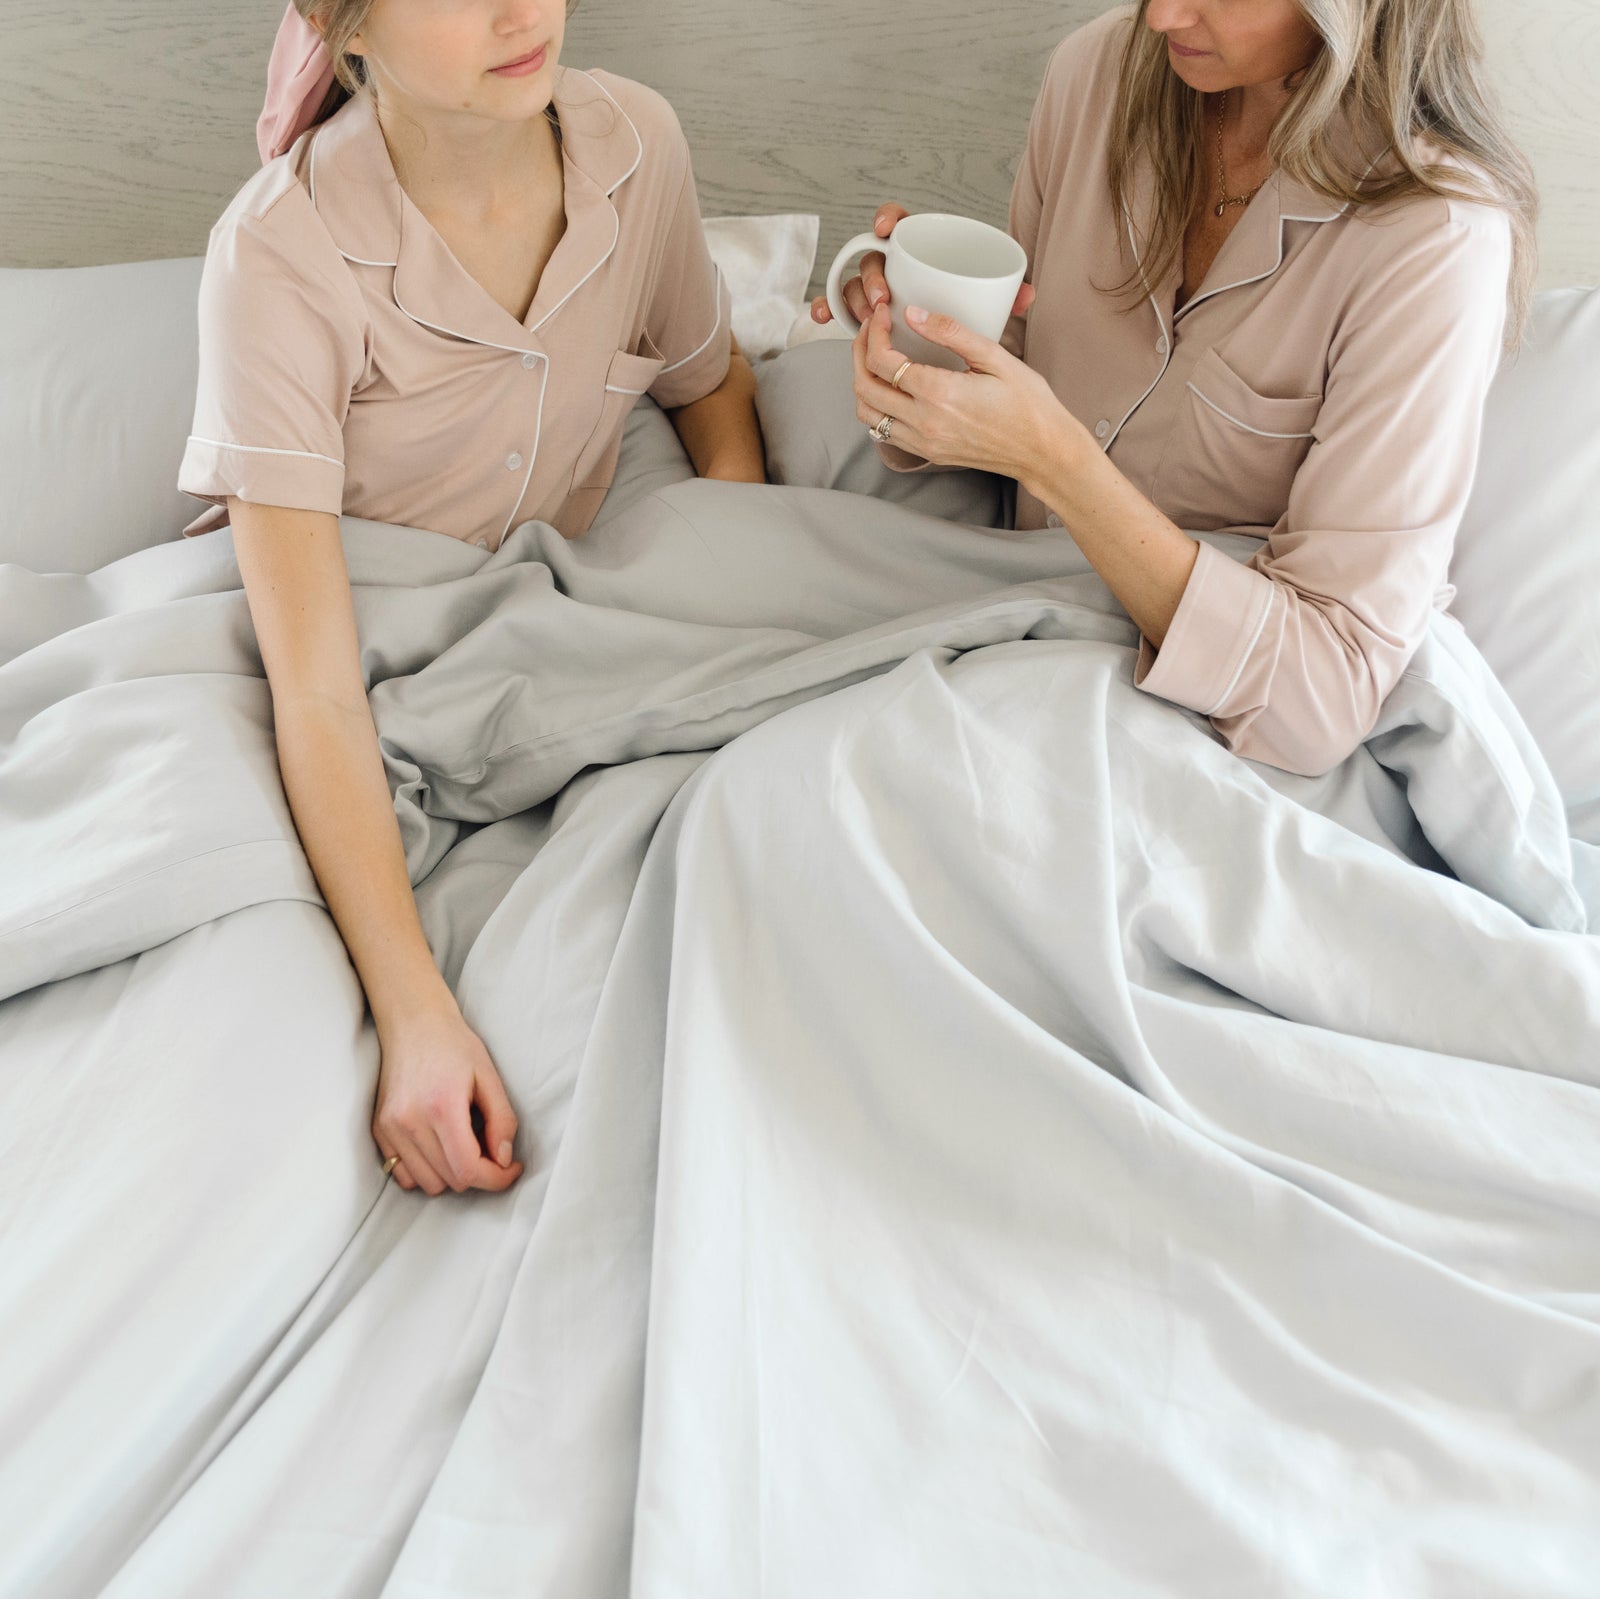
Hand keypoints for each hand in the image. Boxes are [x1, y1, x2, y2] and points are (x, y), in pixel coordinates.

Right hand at [372, 1004, 523, 1195]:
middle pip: (451, 1180)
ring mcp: (390, 1129)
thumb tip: (504, 1160)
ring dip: (452, 1174)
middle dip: (480, 1173)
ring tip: (465, 1146)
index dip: (496, 1178)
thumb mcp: (489, 1077)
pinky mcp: (379, 1131)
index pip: (468, 1170)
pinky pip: (403, 1174)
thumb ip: (502, 1120)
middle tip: (492, 1149)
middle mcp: (410, 1122)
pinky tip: (440, 1147)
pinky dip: (426, 1171)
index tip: (512, 1168)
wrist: (414, 1023)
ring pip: (427, 1183)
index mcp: (442, 1107)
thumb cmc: (454, 1045)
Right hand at [811, 203, 1033, 329]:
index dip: (888, 217)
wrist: (953, 345)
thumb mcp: (988, 303)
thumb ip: (1007, 295)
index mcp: (920, 248)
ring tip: (869, 319)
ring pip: (854, 285)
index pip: (899, 220)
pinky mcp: (862, 314)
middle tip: (885, 299)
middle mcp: (892, 265)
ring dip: (856, 299)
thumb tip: (1027, 295)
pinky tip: (824, 320)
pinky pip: (839, 308)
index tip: (886, 228)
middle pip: (872, 258)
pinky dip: (828, 310)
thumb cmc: (968, 314)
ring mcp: (874, 289)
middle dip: (873, 276)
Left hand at [851, 300, 1077, 486]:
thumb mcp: (995, 357)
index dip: (874, 332)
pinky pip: (883, 431)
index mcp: (939, 393)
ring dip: (862, 382)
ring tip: (874, 357)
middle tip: (870, 330)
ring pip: (867, 413)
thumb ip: (950, 333)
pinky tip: (889, 388)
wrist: (1043, 452)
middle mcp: (924, 422)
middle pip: (865, 386)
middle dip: (859, 352)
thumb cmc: (1028, 404)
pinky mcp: (927, 453)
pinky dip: (876, 407)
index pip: (882, 360)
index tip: (882, 314)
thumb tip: (913, 314)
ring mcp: (923, 442)